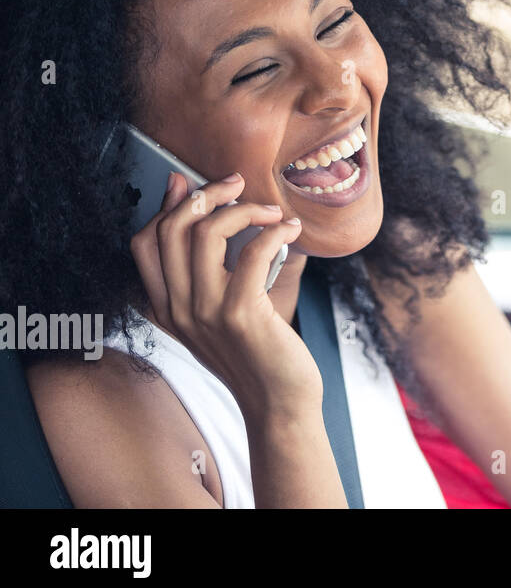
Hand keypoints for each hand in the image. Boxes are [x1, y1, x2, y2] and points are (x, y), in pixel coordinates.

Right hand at [129, 171, 322, 420]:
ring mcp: (206, 313)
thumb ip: (208, 271)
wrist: (279, 405)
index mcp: (166, 308)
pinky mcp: (242, 316)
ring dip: (243, 209)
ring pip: (206, 233)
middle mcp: (178, 309)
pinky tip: (290, 230)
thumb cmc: (257, 352)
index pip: (143, 242)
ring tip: (273, 212)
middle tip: (237, 183)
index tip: (192, 182)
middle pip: (170, 229)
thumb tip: (206, 216)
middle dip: (205, 194)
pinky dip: (274, 232)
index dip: (166, 205)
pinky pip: (252, 254)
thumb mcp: (220, 311)